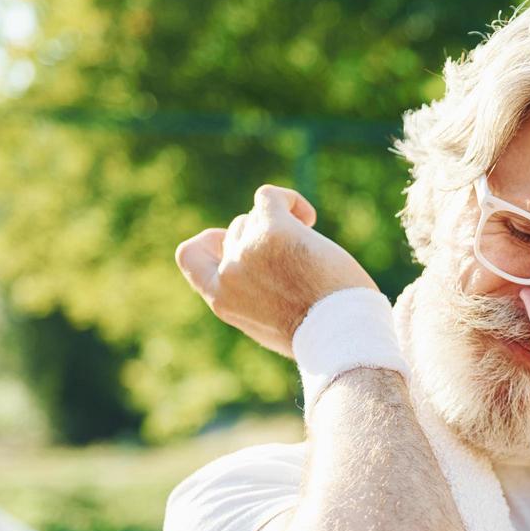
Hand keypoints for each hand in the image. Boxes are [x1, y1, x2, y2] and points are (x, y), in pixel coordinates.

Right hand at [174, 184, 377, 356]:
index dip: (212, 242)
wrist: (340, 334)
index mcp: (222, 300)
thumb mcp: (269, 323)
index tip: (236, 245)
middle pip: (237, 233)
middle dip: (265, 240)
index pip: (189, 255)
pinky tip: (309, 219)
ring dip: (283, 226)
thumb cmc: (319, 333)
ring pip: (256, 217)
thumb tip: (258, 265)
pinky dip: (289, 201)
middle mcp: (229, 273)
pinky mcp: (273, 230)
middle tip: (297, 261)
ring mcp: (248, 250)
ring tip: (311, 249)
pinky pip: (269, 196)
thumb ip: (251, 296)